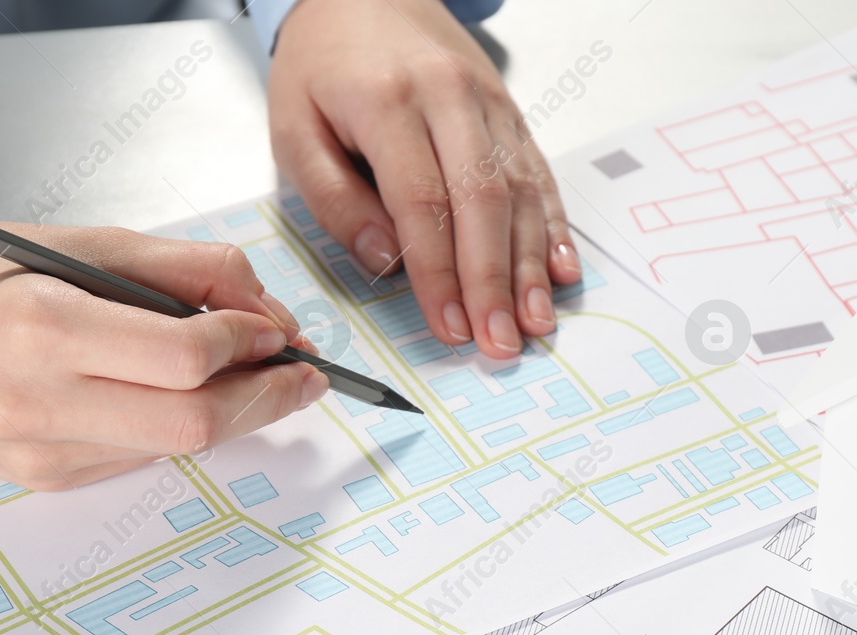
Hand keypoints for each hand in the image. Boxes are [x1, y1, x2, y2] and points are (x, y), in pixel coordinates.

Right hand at [0, 225, 327, 491]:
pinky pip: (142, 457)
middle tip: (304, 372)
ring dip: (233, 413)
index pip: (183, 358)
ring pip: (176, 448)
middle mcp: (36, 401)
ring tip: (255, 375)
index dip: (249, 345)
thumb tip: (267, 312)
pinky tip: (183, 396)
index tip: (278, 329)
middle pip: (194, 423)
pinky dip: (179, 427)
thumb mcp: (79, 242)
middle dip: (266, 398)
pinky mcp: (46, 479)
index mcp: (40, 325)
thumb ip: (183, 270)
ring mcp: (40, 452)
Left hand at [269, 0, 582, 359]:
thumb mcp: (293, 129)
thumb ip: (333, 198)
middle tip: (502, 344)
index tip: (450, 328)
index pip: (422, 203)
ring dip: (532, 265)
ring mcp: (488, 103)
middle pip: (482, 202)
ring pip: (520, 191)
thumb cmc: (322, 68)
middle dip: (494, 282)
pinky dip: (554, 227)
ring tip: (536, 322)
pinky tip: (562, 272)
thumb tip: (385, 261)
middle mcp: (449, 98)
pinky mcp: (511, 111)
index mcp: (387, 102)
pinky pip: (539, 173)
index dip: (439, 274)